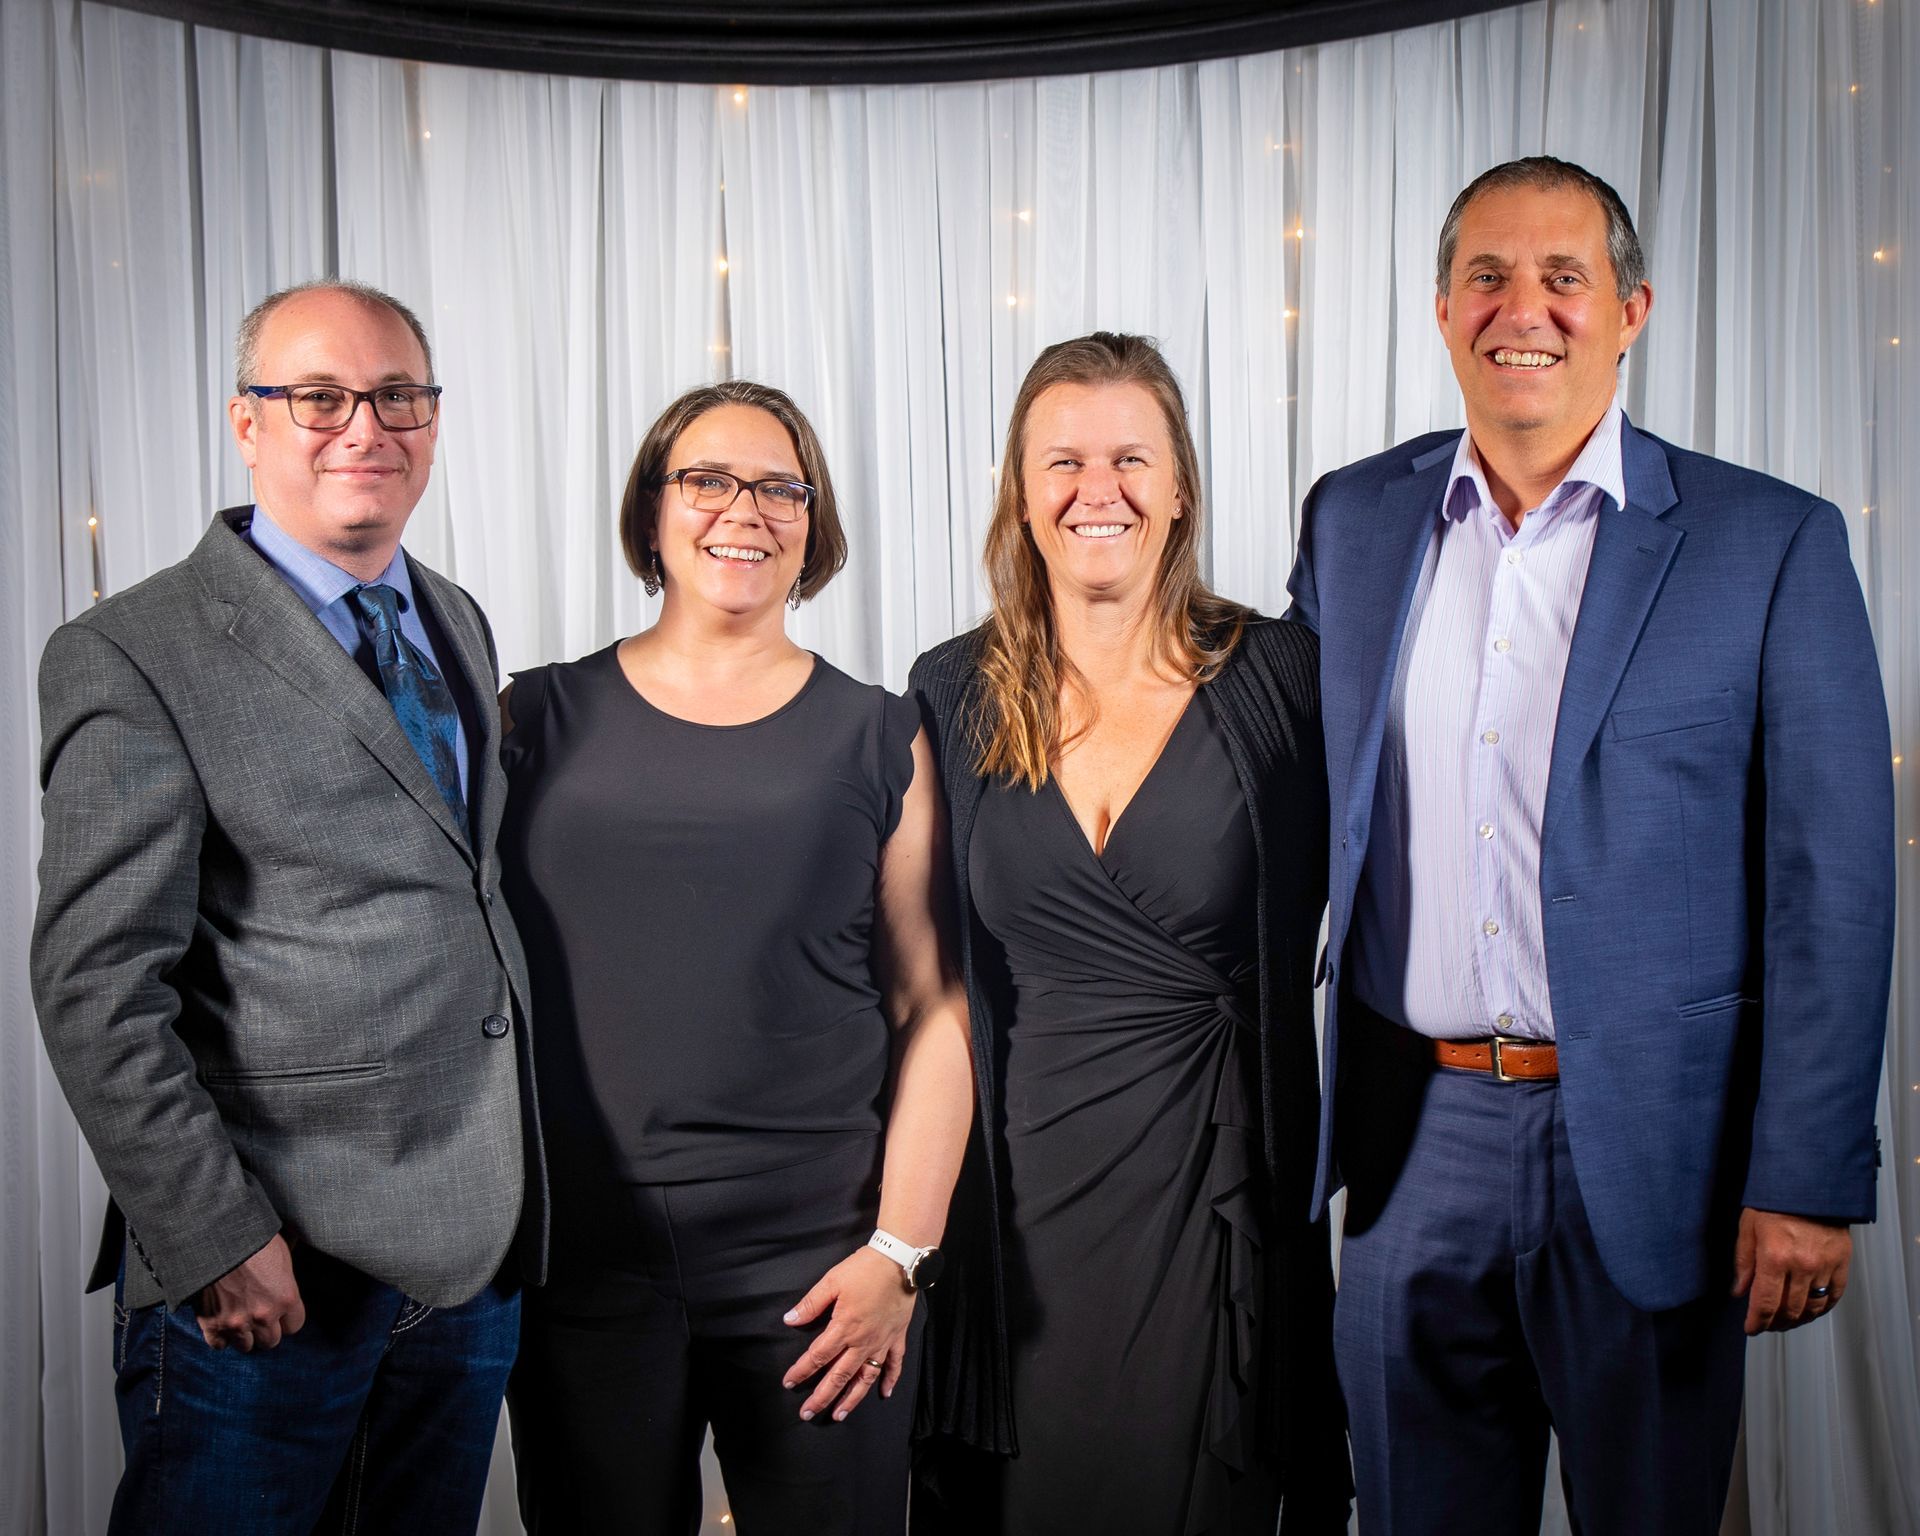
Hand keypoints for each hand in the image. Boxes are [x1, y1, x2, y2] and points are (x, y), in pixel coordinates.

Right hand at [193, 1233, 304, 1350]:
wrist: (216, 1237)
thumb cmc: (253, 1240)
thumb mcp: (282, 1253)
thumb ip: (287, 1276)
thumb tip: (289, 1277)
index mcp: (287, 1298)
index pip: (294, 1326)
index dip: (286, 1319)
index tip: (279, 1312)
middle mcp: (264, 1316)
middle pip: (271, 1341)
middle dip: (266, 1329)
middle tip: (258, 1315)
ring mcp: (236, 1323)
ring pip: (246, 1346)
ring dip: (244, 1335)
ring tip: (240, 1319)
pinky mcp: (211, 1325)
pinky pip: (219, 1345)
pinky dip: (220, 1337)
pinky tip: (222, 1323)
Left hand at [781, 1246, 915, 1421]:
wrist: (900, 1261)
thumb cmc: (864, 1269)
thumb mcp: (832, 1281)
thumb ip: (811, 1304)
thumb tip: (790, 1320)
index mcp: (844, 1328)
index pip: (818, 1356)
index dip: (801, 1370)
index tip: (788, 1382)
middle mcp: (862, 1341)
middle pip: (839, 1375)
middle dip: (822, 1396)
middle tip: (807, 1413)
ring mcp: (882, 1342)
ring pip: (865, 1377)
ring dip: (852, 1398)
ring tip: (839, 1414)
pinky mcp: (897, 1337)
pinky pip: (894, 1364)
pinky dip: (890, 1380)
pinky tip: (885, 1394)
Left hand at [1732, 1208, 1850, 1334]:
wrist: (1809, 1183)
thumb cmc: (1775, 1201)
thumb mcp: (1748, 1226)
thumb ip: (1743, 1262)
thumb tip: (1739, 1291)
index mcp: (1774, 1257)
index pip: (1764, 1303)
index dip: (1756, 1321)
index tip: (1751, 1328)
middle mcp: (1801, 1265)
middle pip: (1789, 1310)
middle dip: (1774, 1323)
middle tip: (1766, 1325)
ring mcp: (1824, 1266)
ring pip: (1811, 1308)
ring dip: (1797, 1320)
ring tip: (1785, 1320)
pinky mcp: (1841, 1263)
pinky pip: (1833, 1296)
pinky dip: (1821, 1309)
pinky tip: (1810, 1310)